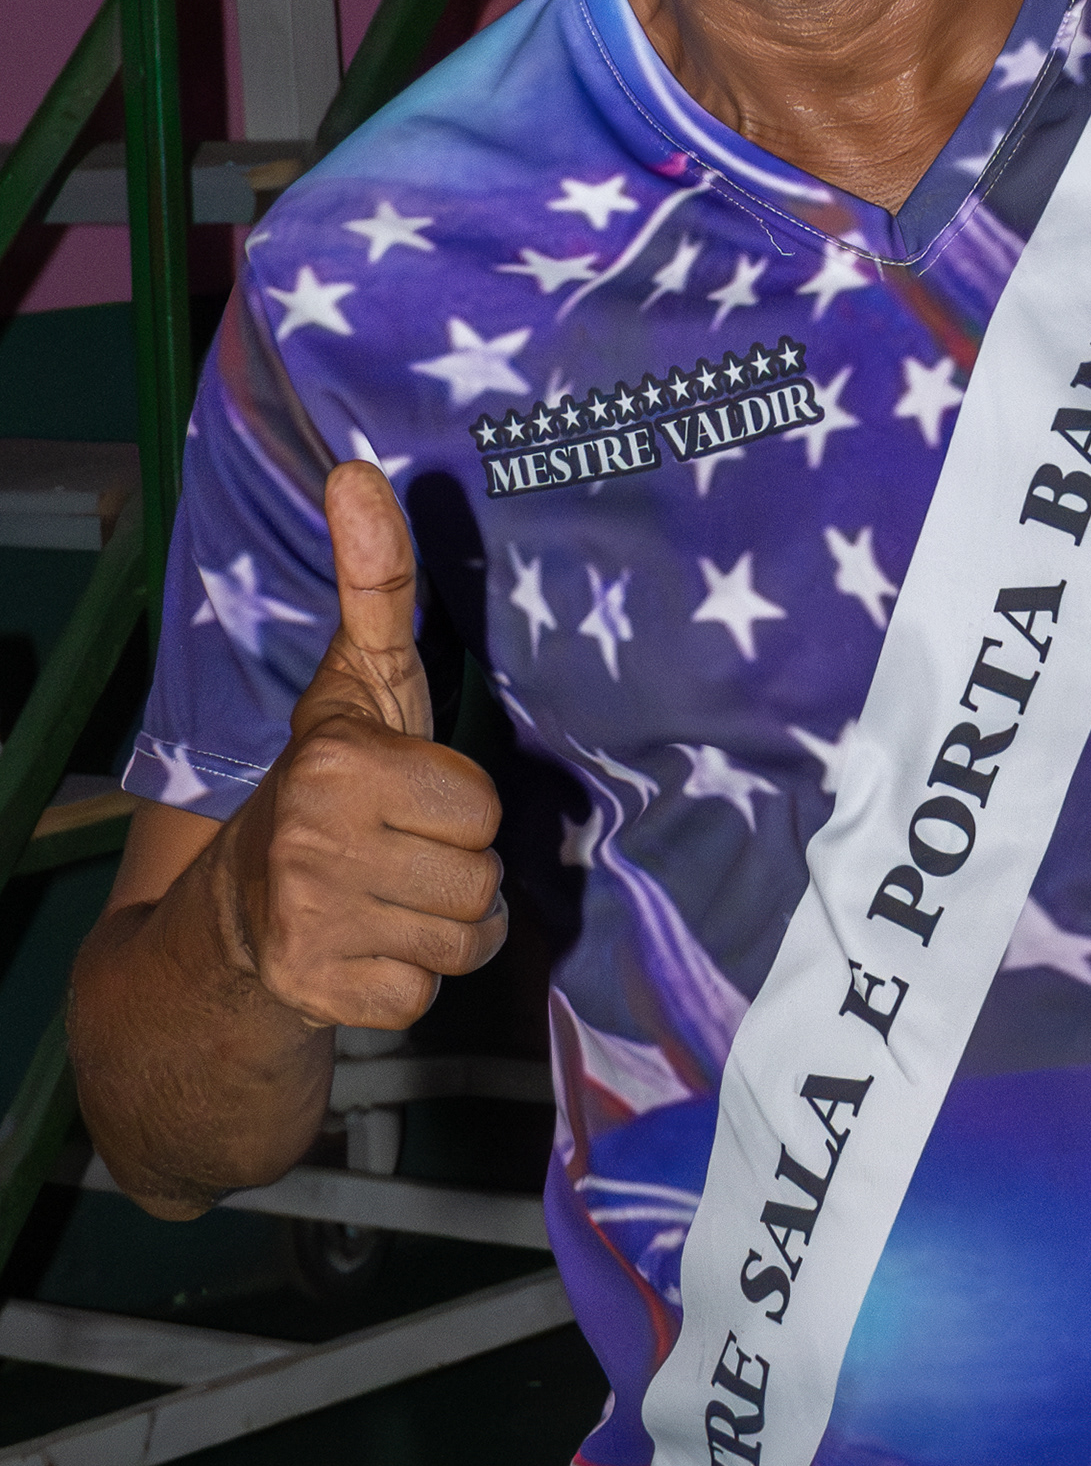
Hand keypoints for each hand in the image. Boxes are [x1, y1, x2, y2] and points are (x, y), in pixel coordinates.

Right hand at [217, 461, 504, 1029]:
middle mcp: (314, 843)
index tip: (407, 799)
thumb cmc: (331, 782)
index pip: (480, 806)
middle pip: (479, 880)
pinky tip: (365, 949)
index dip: (458, 808)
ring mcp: (310, 924)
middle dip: (455, 873)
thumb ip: (375, 582)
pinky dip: (407, 981)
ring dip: (441, 929)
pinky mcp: (319, 994)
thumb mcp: (361, 680)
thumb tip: (359, 469)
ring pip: (464, 941)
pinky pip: (426, 995)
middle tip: (397, 856)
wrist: (235, 910)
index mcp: (339, 762)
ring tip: (386, 899)